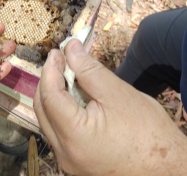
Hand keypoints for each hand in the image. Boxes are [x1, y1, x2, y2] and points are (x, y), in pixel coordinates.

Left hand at [34, 39, 186, 175]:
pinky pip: (59, 131)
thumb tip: (70, 49)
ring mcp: (69, 160)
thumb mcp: (117, 94)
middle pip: (44, 107)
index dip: (51, 69)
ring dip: (55, 94)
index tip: (58, 52)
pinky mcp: (76, 162)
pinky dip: (63, 110)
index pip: (49, 95)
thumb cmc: (149, 135)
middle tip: (61, 60)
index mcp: (74, 137)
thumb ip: (88, 70)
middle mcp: (65, 153)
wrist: (169, 171)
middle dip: (50, 80)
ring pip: (49, 119)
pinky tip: (76, 96)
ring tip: (69, 74)